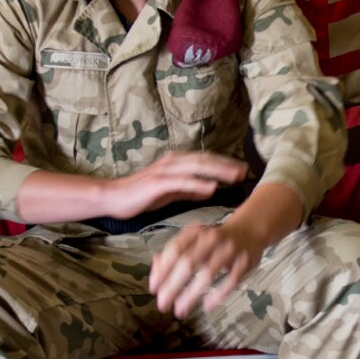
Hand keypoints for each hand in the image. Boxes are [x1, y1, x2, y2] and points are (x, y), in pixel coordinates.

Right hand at [107, 151, 247, 220]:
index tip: (242, 169)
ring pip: (196, 167)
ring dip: (218, 171)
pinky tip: (212, 187)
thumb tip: (209, 188)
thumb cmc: (141, 195)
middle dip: (226, 165)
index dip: (224, 163)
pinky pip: (182, 182)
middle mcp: (172, 163)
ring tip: (235, 176)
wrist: (114, 198)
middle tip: (246, 170)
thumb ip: (189, 189)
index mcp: (176, 164)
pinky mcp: (157, 183)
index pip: (205, 160)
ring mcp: (165, 171)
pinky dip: (198, 184)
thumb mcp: (170, 192)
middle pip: (205, 160)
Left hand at [149, 215, 267, 317]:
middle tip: (163, 304)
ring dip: (192, 294)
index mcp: (196, 232)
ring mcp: (230, 250)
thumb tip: (155, 273)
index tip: (154, 289)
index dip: (162, 270)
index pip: (175, 250)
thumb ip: (173, 254)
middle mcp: (212, 239)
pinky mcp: (245, 262)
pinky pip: (230, 281)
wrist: (250, 229)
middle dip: (173, 286)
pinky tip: (206, 306)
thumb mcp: (193, 240)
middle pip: (188, 263)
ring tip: (180, 310)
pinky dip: (218, 295)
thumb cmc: (215, 239)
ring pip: (208, 274)